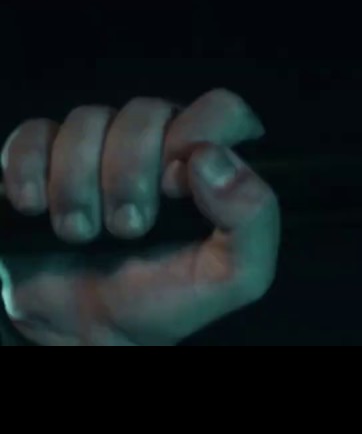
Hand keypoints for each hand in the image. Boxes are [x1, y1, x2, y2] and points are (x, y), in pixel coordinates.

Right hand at [0, 89, 279, 344]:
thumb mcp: (236, 276)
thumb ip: (254, 218)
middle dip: (131, 176)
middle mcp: (158, 142)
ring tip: (82, 233)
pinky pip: (32, 136)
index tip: (177, 187)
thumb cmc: (168, 297)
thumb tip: (214, 158)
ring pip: (87, 119)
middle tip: (129, 229)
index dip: (197, 135)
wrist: (87, 331)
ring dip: (78, 185)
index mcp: (210, 160)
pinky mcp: (41, 158)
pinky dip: (29, 174)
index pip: (220, 108)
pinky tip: (36, 210)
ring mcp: (97, 146)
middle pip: (146, 111)